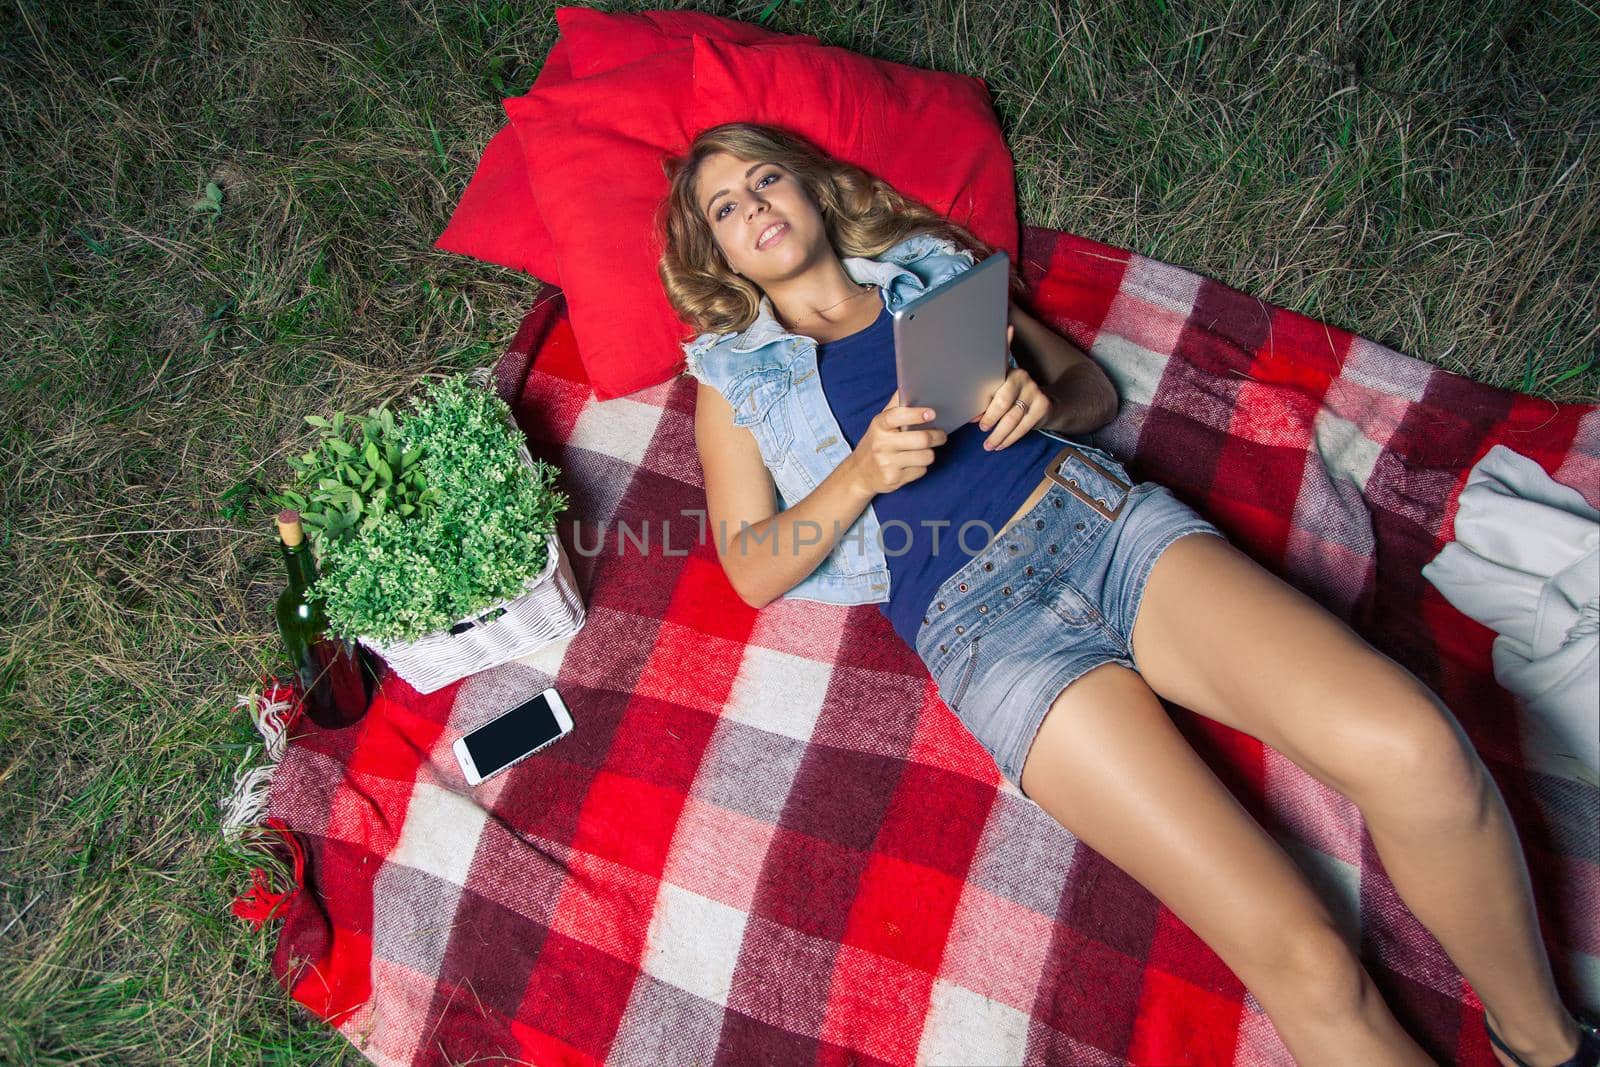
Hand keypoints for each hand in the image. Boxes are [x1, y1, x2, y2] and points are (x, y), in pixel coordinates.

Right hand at [848, 389, 949, 495]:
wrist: (859, 473)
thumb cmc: (877, 442)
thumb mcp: (881, 423)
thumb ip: (896, 405)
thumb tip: (910, 382)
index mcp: (879, 425)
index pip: (897, 416)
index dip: (916, 414)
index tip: (931, 413)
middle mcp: (881, 444)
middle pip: (921, 440)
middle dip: (937, 436)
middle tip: (941, 434)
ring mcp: (887, 463)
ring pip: (925, 457)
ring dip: (930, 453)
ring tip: (924, 450)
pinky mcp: (893, 479)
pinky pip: (920, 471)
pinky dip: (921, 467)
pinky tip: (912, 464)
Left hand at [972, 323, 1051, 450]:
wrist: (1044, 400)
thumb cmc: (1014, 397)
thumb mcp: (1001, 394)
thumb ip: (987, 402)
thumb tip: (973, 418)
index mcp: (1008, 372)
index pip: (993, 388)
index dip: (982, 405)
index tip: (973, 419)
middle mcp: (1023, 379)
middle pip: (1003, 402)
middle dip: (991, 419)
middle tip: (982, 430)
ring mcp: (1035, 392)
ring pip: (1013, 418)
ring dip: (999, 435)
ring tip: (989, 445)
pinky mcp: (1043, 406)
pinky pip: (1023, 426)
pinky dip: (1010, 438)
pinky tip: (1002, 444)